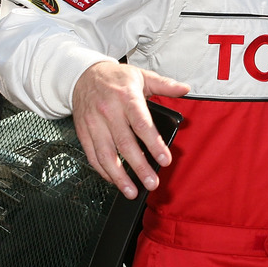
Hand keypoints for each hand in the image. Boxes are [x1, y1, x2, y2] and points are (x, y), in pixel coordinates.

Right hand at [72, 61, 190, 199]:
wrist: (82, 75)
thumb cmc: (115, 78)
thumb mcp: (141, 75)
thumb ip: (164, 84)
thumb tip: (185, 88)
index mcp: (126, 96)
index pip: (141, 124)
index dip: (154, 144)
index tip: (165, 160)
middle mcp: (108, 111)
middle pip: (125, 144)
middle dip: (139, 167)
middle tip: (152, 183)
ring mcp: (94, 123)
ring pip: (106, 155)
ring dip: (119, 177)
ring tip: (132, 191)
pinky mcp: (83, 132)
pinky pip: (92, 156)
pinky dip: (103, 171)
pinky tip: (115, 181)